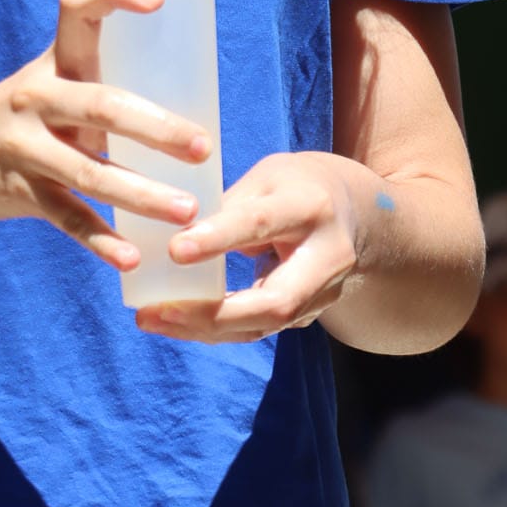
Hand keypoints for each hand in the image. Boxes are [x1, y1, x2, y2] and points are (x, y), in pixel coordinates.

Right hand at [0, 0, 213, 272]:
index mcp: (54, 61)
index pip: (79, 7)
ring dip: (143, 194)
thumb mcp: (51, 89)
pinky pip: (67, 219)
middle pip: (103, 105)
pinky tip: (133, 257)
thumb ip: (104, 91)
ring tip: (188, 212)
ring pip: (90, 172)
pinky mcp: (17, 190)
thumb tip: (192, 120)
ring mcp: (23, 145)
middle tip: (203, 149)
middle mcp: (36, 96)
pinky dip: (102, 241)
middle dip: (158, 129)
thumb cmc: (23, 120)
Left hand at [134, 150, 365, 343]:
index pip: (261, 224)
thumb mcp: (266, 177)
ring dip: (201, 329)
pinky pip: (256, 328)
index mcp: (310, 207)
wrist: (356, 214)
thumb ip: (227, 205)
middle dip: (211, 314)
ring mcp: (322, 294)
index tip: (174, 250)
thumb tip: (170, 230)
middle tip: (155, 311)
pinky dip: (211, 329)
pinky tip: (172, 322)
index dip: (219, 239)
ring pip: (262, 325)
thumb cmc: (296, 186)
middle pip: (274, 301)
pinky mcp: (307, 314)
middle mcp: (326, 257)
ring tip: (150, 320)